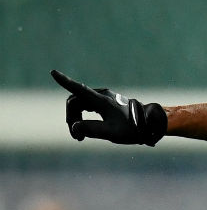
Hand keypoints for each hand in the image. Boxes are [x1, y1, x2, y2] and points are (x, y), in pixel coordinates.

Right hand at [50, 69, 166, 145]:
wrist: (150, 123)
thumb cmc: (133, 128)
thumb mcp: (112, 133)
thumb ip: (91, 130)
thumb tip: (75, 127)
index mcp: (102, 100)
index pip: (79, 89)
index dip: (65, 81)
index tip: (53, 72)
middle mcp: (102, 95)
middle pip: (75, 101)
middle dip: (71, 118)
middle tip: (77, 137)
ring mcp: (104, 98)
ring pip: (80, 104)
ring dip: (76, 118)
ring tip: (80, 137)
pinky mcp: (106, 102)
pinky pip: (87, 106)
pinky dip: (83, 116)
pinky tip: (84, 129)